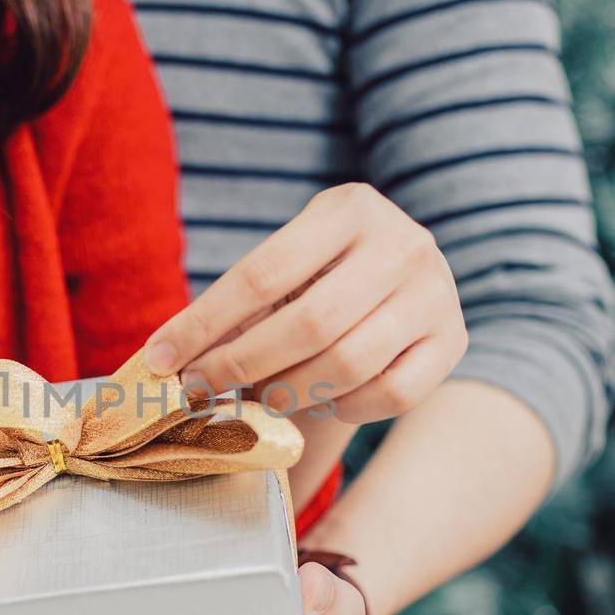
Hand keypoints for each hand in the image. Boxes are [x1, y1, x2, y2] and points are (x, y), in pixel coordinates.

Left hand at [144, 182, 465, 422]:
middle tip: (199, 390)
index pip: (263, 273)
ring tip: (257, 397)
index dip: (204, 322)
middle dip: (240, 365)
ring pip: (347, 364)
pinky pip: (389, 394)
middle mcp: (403, 244)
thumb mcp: (292, 262)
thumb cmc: (327, 273)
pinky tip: (319, 397)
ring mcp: (436, 294)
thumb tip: (166, 358)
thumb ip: (241, 302)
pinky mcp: (452, 342)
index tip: (161, 358)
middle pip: (308, 323)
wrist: (407, 278)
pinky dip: (343, 406)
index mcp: (350, 208)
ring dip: (288, 392)